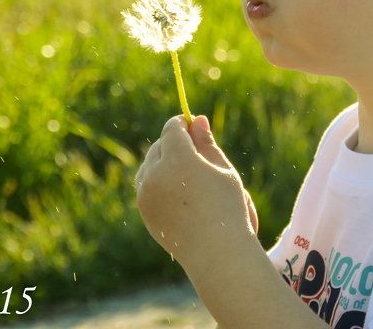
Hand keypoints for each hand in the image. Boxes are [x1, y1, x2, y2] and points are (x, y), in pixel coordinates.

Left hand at [135, 115, 258, 265]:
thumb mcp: (223, 170)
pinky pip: (145, 185)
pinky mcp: (144, 210)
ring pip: (148, 165)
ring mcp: (146, 194)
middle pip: (158, 145)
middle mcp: (156, 174)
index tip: (193, 127)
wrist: (217, 254)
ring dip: (162, 161)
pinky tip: (177, 189)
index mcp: (178, 159)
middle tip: (193, 150)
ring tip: (185, 171)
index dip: (182, 124)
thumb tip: (197, 119)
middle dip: (173, 143)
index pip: (172, 129)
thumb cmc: (228, 208)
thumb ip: (206, 143)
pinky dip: (156, 181)